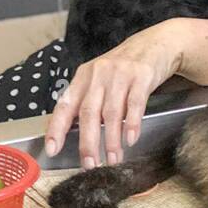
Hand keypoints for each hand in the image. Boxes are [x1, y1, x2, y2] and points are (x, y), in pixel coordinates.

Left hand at [44, 21, 184, 167]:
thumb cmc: (124, 68)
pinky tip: (130, 139)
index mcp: (83, 77)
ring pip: (111, 113)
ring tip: (113, 159)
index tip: (52, 149)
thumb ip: (88, 100)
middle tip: (90, 163)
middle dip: (87, 142)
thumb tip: (73, 132)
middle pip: (88, 113)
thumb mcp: (100, 79)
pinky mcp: (142, 77)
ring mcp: (120, 75)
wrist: (155, 44)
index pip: (65, 105)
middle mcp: (99, 75)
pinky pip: (135, 104)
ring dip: (111, 140)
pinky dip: (132, 124)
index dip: (56, 128)